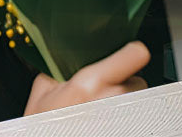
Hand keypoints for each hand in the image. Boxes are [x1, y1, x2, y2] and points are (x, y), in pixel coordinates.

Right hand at [24, 41, 149, 115]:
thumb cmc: (45, 126)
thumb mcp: (43, 89)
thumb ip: (59, 67)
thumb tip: (68, 55)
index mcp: (91, 82)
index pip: (136, 54)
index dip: (131, 51)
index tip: (126, 52)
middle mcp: (112, 100)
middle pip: (137, 79)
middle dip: (123, 81)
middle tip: (104, 87)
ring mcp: (121, 120)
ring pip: (136, 99)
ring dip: (124, 99)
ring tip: (103, 105)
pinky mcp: (125, 130)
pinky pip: (131, 116)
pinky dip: (122, 115)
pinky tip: (104, 118)